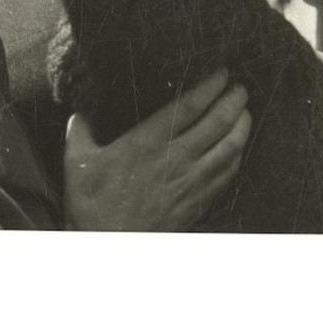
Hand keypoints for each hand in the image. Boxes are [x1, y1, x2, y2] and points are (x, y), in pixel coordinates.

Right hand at [63, 70, 250, 231]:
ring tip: (246, 112)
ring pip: (229, 147)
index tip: (223, 73)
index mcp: (148, 142)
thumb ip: (80, 135)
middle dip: (234, 101)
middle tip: (241, 88)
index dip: (211, 86)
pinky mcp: (197, 202)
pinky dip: (237, 157)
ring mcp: (190, 181)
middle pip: (218, 122)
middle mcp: (175, 158)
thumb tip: (76, 116)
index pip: (190, 106)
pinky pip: (227, 175)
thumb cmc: (92, 206)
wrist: (108, 250)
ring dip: (243, 126)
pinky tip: (239, 149)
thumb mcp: (79, 166)